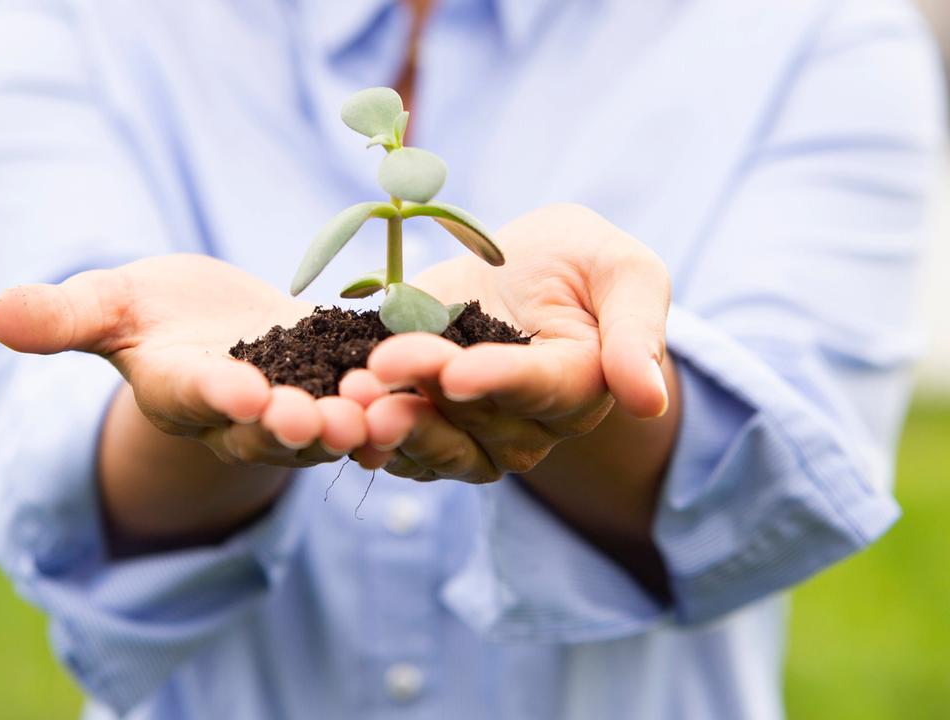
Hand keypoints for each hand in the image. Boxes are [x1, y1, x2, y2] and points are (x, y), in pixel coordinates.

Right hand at [0, 254, 367, 466]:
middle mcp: (246, 410)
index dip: (217, 394)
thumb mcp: (108, 306)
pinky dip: (398, 388)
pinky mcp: (345, 378)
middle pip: (273, 426)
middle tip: (324, 422)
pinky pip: (374, 389)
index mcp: (186, 392)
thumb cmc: (151, 314)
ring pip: (332, 419)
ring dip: (357, 420)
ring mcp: (301, 399)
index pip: (199, 397)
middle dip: (296, 425)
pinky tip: (432, 374)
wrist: (213, 324)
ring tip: (383, 411)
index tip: (237, 389)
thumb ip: (63, 317)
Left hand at [341, 204, 671, 482]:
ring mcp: (473, 434)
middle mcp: (528, 426)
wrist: (518, 269)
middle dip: (425, 390)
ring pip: (434, 444)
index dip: (499, 382)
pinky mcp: (426, 425)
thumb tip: (649, 399)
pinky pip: (398, 444)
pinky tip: (336, 408)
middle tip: (379, 367)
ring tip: (350, 396)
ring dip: (390, 424)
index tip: (457, 372)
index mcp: (579, 386)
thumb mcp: (621, 270)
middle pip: (475, 417)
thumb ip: (636, 329)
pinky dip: (366, 431)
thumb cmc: (579, 262)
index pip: (539, 389)